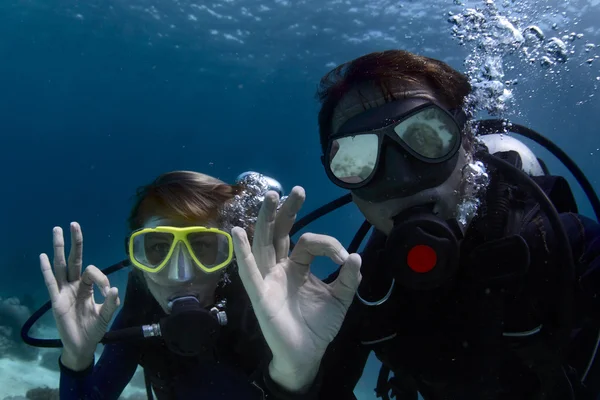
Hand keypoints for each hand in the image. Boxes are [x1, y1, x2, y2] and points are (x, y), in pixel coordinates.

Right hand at [39, 222, 119, 370]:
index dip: (101, 277)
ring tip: (56, 230)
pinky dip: (47, 270)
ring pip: (61, 266)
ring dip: (59, 248)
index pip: (92, 271)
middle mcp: (74, 286)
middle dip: (75, 242)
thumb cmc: (94, 329)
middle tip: (73, 223)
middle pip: (74, 260)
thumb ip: (110, 303)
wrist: (82, 346)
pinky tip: (43, 256)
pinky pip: (51, 283)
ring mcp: (64, 292)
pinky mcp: (56, 301)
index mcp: (87, 287)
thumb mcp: (106, 315)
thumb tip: (114, 288)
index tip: (107, 291)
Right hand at [232, 187, 361, 391]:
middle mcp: (280, 268)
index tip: (343, 257)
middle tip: (297, 190)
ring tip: (270, 196)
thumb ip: (349, 279)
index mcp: (297, 266)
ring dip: (265, 220)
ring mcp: (267, 279)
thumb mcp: (340, 299)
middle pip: (279, 232)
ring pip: (263, 244)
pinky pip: (249, 272)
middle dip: (286, 210)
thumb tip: (356, 256)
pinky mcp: (260, 294)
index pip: (308, 242)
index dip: (327, 244)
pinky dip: (242, 253)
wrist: (307, 355)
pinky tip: (238, 232)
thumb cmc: (318, 326)